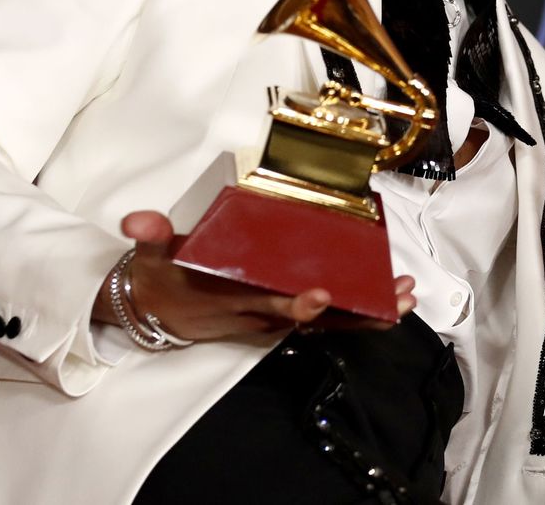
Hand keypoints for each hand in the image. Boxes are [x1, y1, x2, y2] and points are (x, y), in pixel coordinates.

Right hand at [97, 210, 415, 341]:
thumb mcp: (150, 258)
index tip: (320, 296)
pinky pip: (323, 323)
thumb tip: (138, 219)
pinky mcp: (278, 321)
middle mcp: (258, 316)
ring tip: (406, 298)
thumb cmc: (160, 280)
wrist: (154, 312)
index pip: (265, 306)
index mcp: (231, 299)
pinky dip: (355, 314)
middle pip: (313, 321)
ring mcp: (271, 322)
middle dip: (357, 312)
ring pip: (326, 325)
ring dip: (367, 315)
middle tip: (398, 296)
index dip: (293, 305)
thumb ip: (150, 236)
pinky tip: (385, 303)